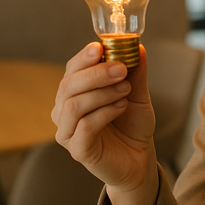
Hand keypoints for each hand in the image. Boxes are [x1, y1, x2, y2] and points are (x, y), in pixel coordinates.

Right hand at [52, 42, 157, 194]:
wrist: (140, 157)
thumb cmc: (132, 124)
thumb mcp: (138, 93)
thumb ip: (135, 72)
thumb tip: (137, 46)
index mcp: (75, 92)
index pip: (71, 69)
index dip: (83, 57)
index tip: (100, 47)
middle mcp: (64, 111)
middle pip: (68, 86)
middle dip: (95, 74)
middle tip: (121, 68)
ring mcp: (68, 132)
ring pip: (74, 105)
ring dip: (102, 93)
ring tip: (126, 89)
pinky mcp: (78, 150)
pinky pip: (84, 127)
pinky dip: (105, 113)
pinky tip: (122, 106)